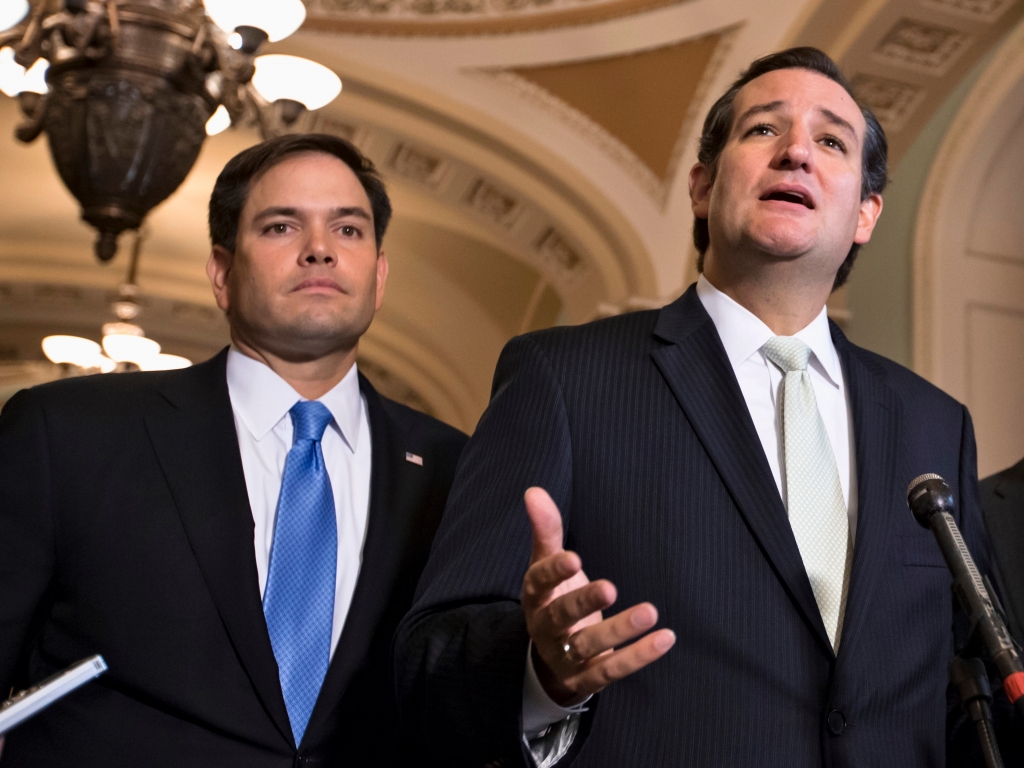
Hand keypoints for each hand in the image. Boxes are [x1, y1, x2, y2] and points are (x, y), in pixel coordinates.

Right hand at [520, 487, 675, 705]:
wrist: (550, 661)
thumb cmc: (554, 600)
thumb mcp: (546, 565)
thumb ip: (546, 530)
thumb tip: (534, 491)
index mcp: (534, 598)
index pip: (537, 583)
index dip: (554, 573)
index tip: (573, 558)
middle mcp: (546, 629)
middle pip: (561, 617)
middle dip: (584, 603)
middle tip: (610, 587)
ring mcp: (565, 657)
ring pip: (589, 646)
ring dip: (619, 630)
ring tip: (650, 611)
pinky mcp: (587, 678)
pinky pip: (612, 670)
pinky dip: (638, 656)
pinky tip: (664, 638)